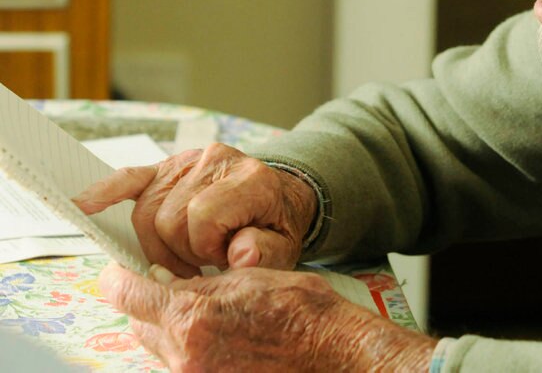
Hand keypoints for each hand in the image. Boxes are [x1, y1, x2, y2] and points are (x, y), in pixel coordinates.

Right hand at [73, 143, 317, 276]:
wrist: (277, 201)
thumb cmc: (275, 228)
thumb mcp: (284, 247)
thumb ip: (266, 252)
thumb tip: (241, 254)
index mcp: (250, 178)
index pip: (201, 216)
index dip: (204, 249)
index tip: (220, 259)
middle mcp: (217, 160)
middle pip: (167, 218)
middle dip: (178, 252)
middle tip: (200, 264)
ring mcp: (189, 160)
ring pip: (146, 211)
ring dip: (157, 243)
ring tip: (183, 255)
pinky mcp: (168, 167)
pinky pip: (131, 177)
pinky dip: (107, 192)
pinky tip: (84, 203)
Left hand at [100, 264, 436, 371]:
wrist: (333, 351)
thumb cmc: (301, 310)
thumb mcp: (247, 276)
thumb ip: (200, 281)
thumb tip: (166, 280)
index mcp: (191, 316)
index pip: (125, 292)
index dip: (119, 274)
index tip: (123, 266)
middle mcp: (185, 354)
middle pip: (136, 323)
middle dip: (148, 302)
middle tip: (172, 284)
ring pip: (158, 346)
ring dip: (168, 327)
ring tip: (206, 311)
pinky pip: (181, 363)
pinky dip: (189, 347)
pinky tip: (220, 334)